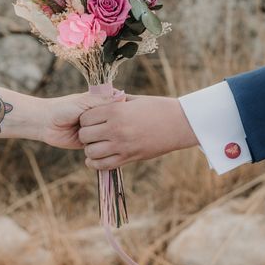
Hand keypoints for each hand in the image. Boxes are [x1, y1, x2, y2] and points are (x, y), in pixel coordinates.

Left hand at [39, 93, 114, 148]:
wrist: (46, 123)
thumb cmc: (64, 107)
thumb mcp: (85, 101)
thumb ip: (104, 99)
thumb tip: (123, 95)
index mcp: (103, 105)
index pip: (119, 110)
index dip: (115, 114)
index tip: (109, 114)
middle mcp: (103, 120)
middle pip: (114, 127)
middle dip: (101, 128)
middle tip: (82, 123)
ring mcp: (98, 133)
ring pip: (108, 140)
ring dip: (96, 139)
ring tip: (80, 132)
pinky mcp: (93, 145)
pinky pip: (101, 151)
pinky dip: (96, 149)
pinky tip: (85, 144)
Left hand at [78, 95, 197, 168]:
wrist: (180, 123)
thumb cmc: (158, 108)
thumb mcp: (135, 99)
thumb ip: (115, 101)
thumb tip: (100, 100)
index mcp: (116, 110)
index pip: (85, 118)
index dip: (85, 119)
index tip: (91, 120)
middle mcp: (116, 128)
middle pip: (85, 135)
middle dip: (85, 135)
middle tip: (92, 133)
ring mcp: (122, 145)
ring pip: (91, 152)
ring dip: (90, 150)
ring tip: (97, 145)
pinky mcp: (129, 158)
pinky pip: (104, 165)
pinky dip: (96, 163)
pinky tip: (98, 158)